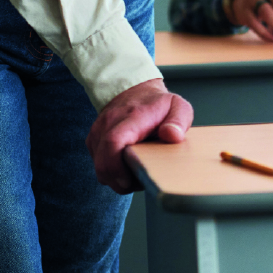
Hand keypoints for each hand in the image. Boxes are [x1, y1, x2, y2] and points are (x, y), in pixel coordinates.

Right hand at [85, 78, 193, 193]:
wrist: (135, 91)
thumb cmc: (159, 104)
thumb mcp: (179, 107)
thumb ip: (178, 121)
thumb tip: (172, 136)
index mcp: (133, 117)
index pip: (114, 142)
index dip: (117, 167)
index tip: (130, 181)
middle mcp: (110, 123)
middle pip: (102, 161)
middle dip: (118, 180)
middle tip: (139, 181)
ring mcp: (98, 131)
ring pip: (98, 166)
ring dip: (115, 177)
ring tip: (135, 172)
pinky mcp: (93, 139)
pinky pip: (97, 163)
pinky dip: (110, 170)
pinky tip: (126, 165)